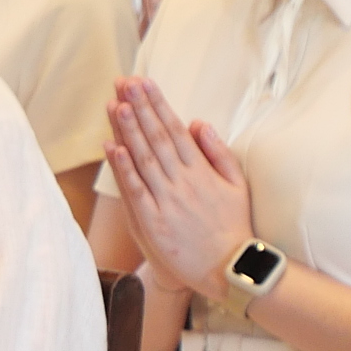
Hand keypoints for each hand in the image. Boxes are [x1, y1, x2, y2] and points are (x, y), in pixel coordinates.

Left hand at [103, 75, 255, 296]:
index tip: (145, 82)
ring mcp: (167, 201)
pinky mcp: (154, 222)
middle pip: (157, 138)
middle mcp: (183, 181)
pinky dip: (124, 169)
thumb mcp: (237, 184)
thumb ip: (218, 152)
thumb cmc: (233, 226)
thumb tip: (200, 123)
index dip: (158, 104)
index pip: (176, 129)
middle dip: (140, 107)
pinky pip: (136, 191)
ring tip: (117, 104)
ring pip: (144, 159)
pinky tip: (113, 147)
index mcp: (202, 170)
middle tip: (124, 82)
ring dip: (129, 130)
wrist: (230, 268)